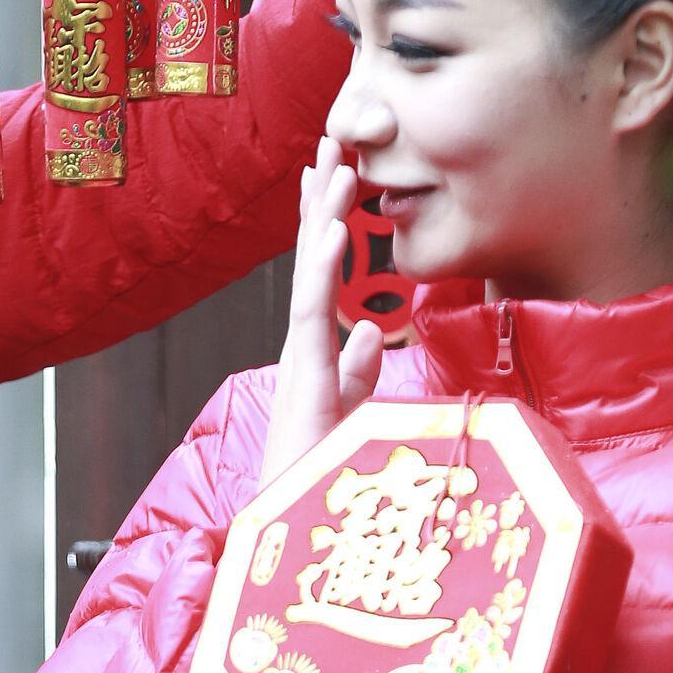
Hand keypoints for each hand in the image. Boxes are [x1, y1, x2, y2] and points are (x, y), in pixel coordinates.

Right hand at [259, 135, 384, 486]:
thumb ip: (358, 374)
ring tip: (336, 167)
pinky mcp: (304, 379)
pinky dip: (323, 267)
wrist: (298, 529)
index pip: (321, 275)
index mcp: (314, 352)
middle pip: (312, 262)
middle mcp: (301, 348)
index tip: (332, 175)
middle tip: (333, 143)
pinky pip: (312, 313)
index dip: (325, 224)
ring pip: (311, 275)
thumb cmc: (322, 479)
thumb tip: (374, 330)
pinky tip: (335, 228)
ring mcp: (300, 360)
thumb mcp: (351, 415)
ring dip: (323, 217)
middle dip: (322, 202)